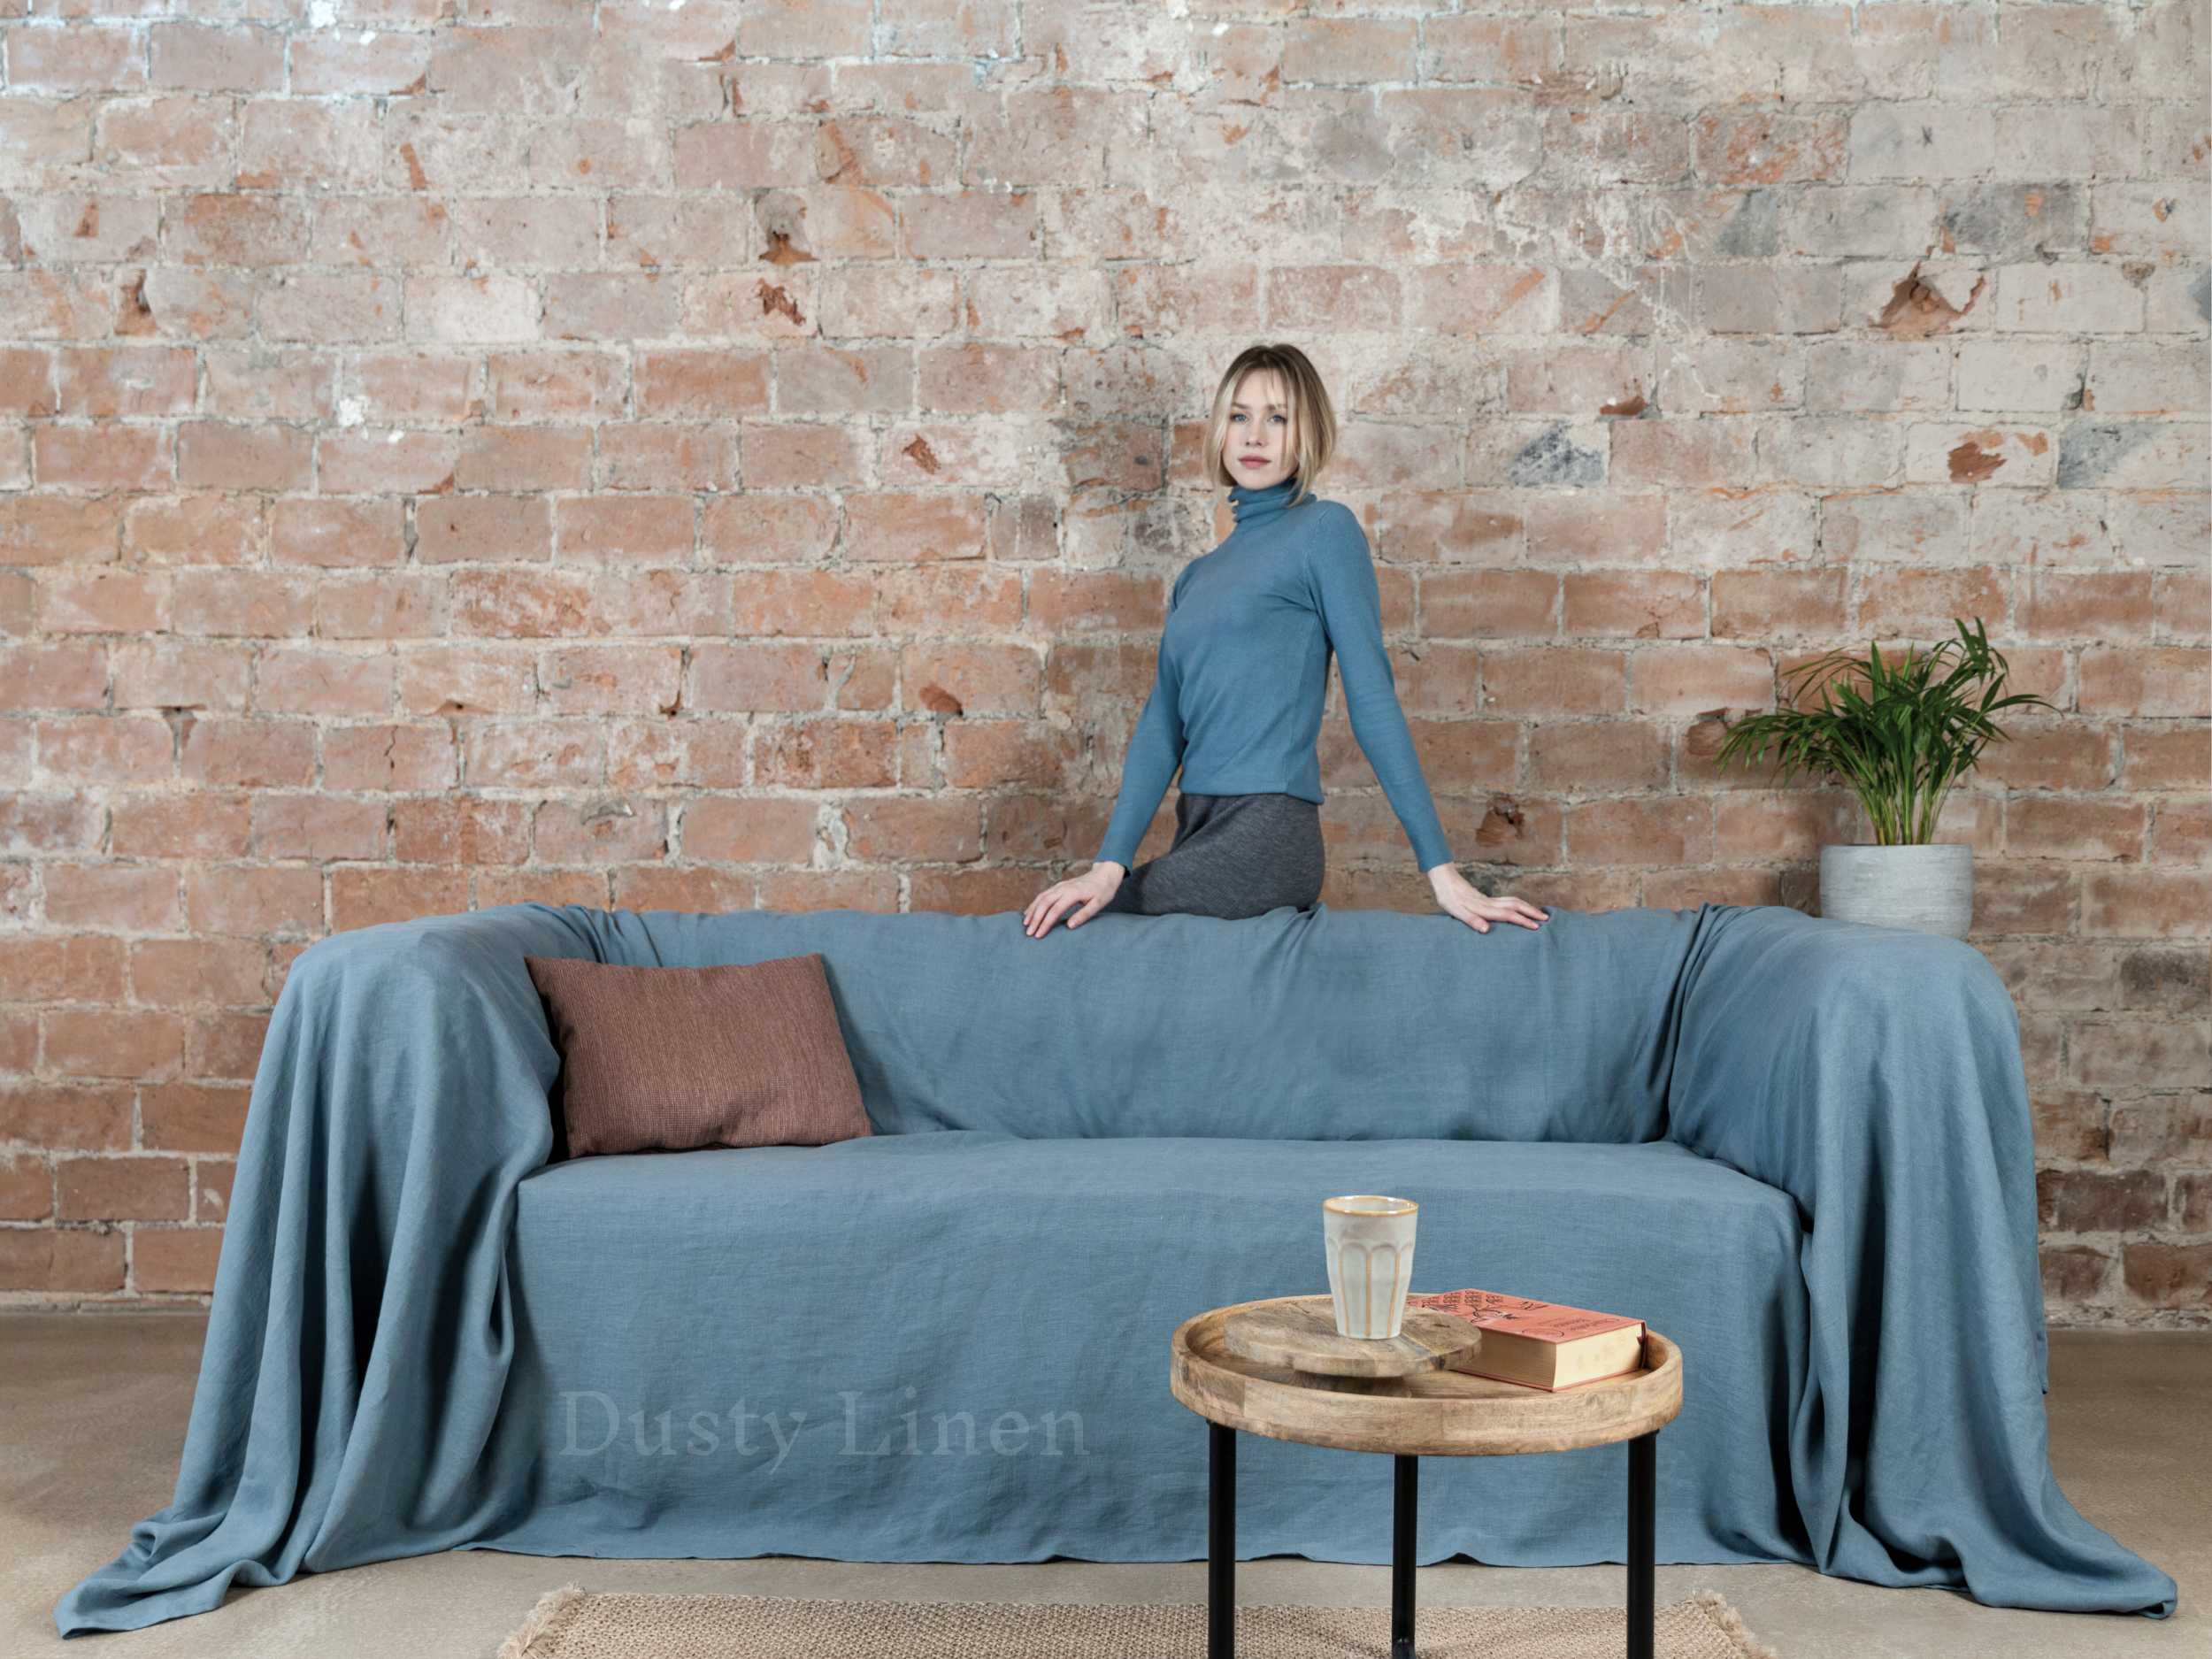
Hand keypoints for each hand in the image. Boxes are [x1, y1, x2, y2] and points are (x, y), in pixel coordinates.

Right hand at [1023, 862, 1125, 936]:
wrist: (1104, 875)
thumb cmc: (1103, 891)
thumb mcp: (1098, 904)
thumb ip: (1083, 915)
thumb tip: (1069, 926)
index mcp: (1073, 893)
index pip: (1055, 910)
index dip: (1045, 923)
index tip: (1039, 935)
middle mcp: (1063, 888)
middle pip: (1044, 903)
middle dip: (1035, 919)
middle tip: (1029, 933)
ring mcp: (1060, 886)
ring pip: (1041, 898)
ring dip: (1032, 911)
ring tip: (1026, 924)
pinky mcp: (1059, 886)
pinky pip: (1043, 894)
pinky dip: (1035, 903)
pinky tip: (1030, 912)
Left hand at [1427, 864, 1548, 933]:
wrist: (1444, 880)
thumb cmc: (1448, 897)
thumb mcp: (1455, 912)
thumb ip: (1471, 920)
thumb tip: (1486, 929)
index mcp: (1484, 908)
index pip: (1508, 915)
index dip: (1523, 921)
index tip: (1536, 927)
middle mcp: (1490, 903)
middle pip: (1516, 905)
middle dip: (1532, 912)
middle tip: (1547, 919)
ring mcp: (1489, 900)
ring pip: (1513, 901)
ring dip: (1528, 907)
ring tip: (1539, 913)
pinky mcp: (1486, 899)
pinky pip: (1507, 901)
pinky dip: (1519, 904)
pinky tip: (1520, 908)